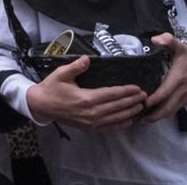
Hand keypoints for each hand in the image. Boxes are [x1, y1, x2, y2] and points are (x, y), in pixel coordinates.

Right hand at [25, 55, 146, 130]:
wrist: (42, 105)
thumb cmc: (52, 88)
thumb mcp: (61, 74)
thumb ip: (76, 67)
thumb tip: (87, 58)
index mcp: (86, 98)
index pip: (112, 94)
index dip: (126, 91)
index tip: (137, 88)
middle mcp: (92, 112)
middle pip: (117, 106)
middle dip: (132, 101)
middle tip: (145, 96)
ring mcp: (91, 122)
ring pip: (116, 118)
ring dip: (130, 112)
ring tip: (140, 107)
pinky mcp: (89, 128)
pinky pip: (108, 127)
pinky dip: (120, 124)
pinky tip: (128, 121)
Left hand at [142, 33, 186, 122]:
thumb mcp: (180, 46)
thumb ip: (168, 40)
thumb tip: (155, 40)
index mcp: (178, 78)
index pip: (166, 92)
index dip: (155, 99)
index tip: (143, 103)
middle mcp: (181, 90)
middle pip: (168, 107)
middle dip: (154, 114)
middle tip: (139, 118)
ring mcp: (184, 97)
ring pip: (171, 111)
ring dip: (158, 117)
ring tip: (143, 119)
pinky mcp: (186, 101)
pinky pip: (174, 110)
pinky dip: (164, 114)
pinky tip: (154, 115)